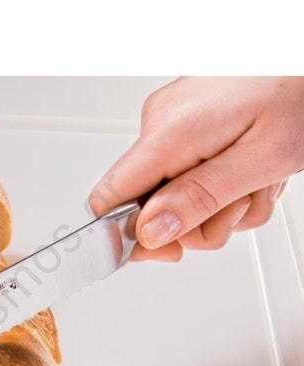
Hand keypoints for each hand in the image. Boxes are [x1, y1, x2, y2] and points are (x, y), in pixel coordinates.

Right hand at [88, 76, 303, 261]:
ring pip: (176, 196)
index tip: (164, 249)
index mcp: (168, 133)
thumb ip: (200, 198)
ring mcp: (172, 122)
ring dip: (219, 206)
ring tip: (256, 183)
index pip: (108, 199)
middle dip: (198, 222)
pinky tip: (251, 171)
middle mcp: (160, 124)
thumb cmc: (300, 88)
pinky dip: (223, 186)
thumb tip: (150, 232)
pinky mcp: (186, 124)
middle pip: (149, 206)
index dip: (127, 236)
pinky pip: (190, 176)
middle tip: (239, 207)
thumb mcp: (261, 159)